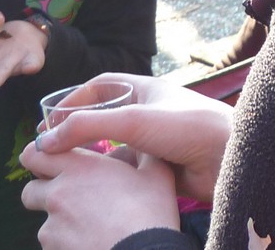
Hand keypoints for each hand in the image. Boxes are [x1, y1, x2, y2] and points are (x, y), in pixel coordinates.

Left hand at [21, 141, 179, 249]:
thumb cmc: (150, 212)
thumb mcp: (156, 173)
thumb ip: (142, 153)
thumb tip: (142, 146)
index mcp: (79, 168)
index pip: (34, 154)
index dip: (38, 157)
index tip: (50, 162)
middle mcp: (58, 195)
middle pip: (30, 190)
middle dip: (44, 193)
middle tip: (71, 198)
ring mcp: (52, 227)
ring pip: (45, 222)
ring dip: (61, 222)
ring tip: (92, 228)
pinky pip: (54, 245)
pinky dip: (68, 244)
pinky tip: (92, 243)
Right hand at [31, 73, 233, 201]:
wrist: (228, 157)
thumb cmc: (188, 127)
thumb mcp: (133, 120)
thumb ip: (88, 127)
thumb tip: (47, 141)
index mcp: (146, 89)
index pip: (101, 86)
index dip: (73, 100)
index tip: (48, 121)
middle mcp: (149, 112)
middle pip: (104, 118)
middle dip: (77, 131)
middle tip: (49, 150)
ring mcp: (154, 140)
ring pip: (113, 147)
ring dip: (90, 157)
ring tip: (63, 172)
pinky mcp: (159, 166)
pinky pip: (125, 170)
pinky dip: (108, 176)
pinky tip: (92, 188)